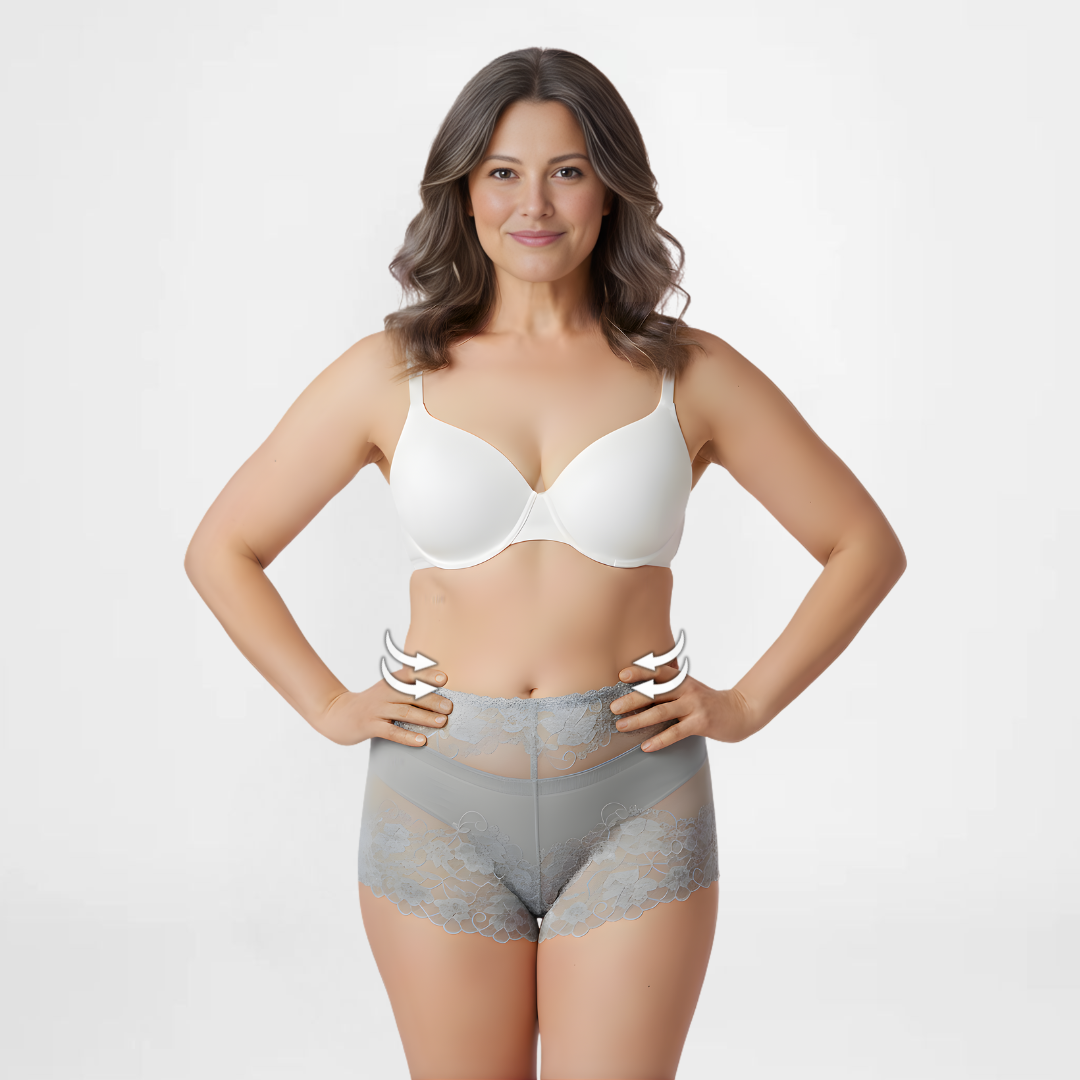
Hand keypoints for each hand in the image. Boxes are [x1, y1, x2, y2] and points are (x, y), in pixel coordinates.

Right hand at [315, 666, 451, 746]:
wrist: (338, 714)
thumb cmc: (370, 703)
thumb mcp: (385, 689)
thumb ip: (406, 687)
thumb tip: (436, 691)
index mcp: (389, 682)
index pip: (410, 675)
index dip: (427, 675)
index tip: (444, 678)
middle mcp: (383, 693)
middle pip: (411, 695)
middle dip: (432, 700)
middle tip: (449, 707)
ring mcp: (376, 710)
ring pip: (404, 712)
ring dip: (425, 717)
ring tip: (442, 722)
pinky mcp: (370, 726)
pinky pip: (392, 732)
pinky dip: (408, 736)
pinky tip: (421, 741)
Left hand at [611, 661, 753, 750]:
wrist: (738, 712)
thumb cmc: (706, 702)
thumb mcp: (688, 689)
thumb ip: (668, 689)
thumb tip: (636, 695)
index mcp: (682, 679)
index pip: (658, 672)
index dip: (640, 672)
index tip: (621, 676)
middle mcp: (687, 689)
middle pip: (654, 692)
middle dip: (632, 699)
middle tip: (613, 707)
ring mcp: (694, 706)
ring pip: (661, 712)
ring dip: (638, 720)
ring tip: (621, 726)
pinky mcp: (701, 723)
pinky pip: (676, 733)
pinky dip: (659, 740)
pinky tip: (646, 746)